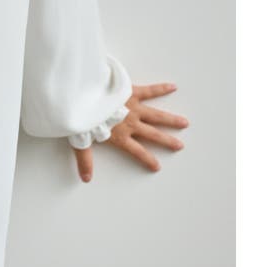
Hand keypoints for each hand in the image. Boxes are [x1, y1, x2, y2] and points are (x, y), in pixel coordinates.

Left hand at [72, 82, 187, 181]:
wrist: (82, 95)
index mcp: (120, 136)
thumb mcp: (81, 142)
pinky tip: (173, 87)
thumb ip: (85, 160)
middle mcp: (131, 123)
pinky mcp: (131, 91)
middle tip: (179, 145)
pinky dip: (161, 88)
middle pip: (153, 134)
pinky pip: (149, 90)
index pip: (137, 151)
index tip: (157, 166)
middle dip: (166, 140)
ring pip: (156, 115)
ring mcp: (133, 106)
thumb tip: (86, 179)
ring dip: (170, 119)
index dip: (147, 159)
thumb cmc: (82, 117)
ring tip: (184, 122)